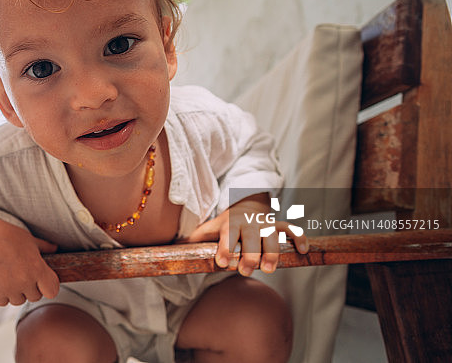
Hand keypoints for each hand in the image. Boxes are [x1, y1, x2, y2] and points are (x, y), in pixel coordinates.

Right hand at [0, 214, 60, 306]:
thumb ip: (44, 247)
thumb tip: (56, 248)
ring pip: (18, 300)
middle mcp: (26, 280)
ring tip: (7, 274)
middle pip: (35, 296)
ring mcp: (10, 288)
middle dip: (30, 288)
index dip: (48, 287)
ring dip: (15, 292)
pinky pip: (2, 302)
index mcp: (38, 268)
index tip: (42, 281)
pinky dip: (0, 294)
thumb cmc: (6, 235)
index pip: (52, 291)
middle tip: (19, 272)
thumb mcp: (28, 239)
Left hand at [183, 193, 307, 275]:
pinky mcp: (279, 226)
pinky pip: (292, 230)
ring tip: (268, 269)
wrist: (246, 204)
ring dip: (272, 253)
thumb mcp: (209, 229)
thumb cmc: (225, 224)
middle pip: (251, 240)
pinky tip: (304, 251)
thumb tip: (170, 250)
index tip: (222, 262)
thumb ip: (194, 240)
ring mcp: (266, 224)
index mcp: (230, 224)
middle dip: (249, 255)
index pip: (227, 236)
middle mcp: (249, 223)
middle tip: (245, 271)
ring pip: (272, 237)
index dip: (225, 249)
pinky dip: (299, 238)